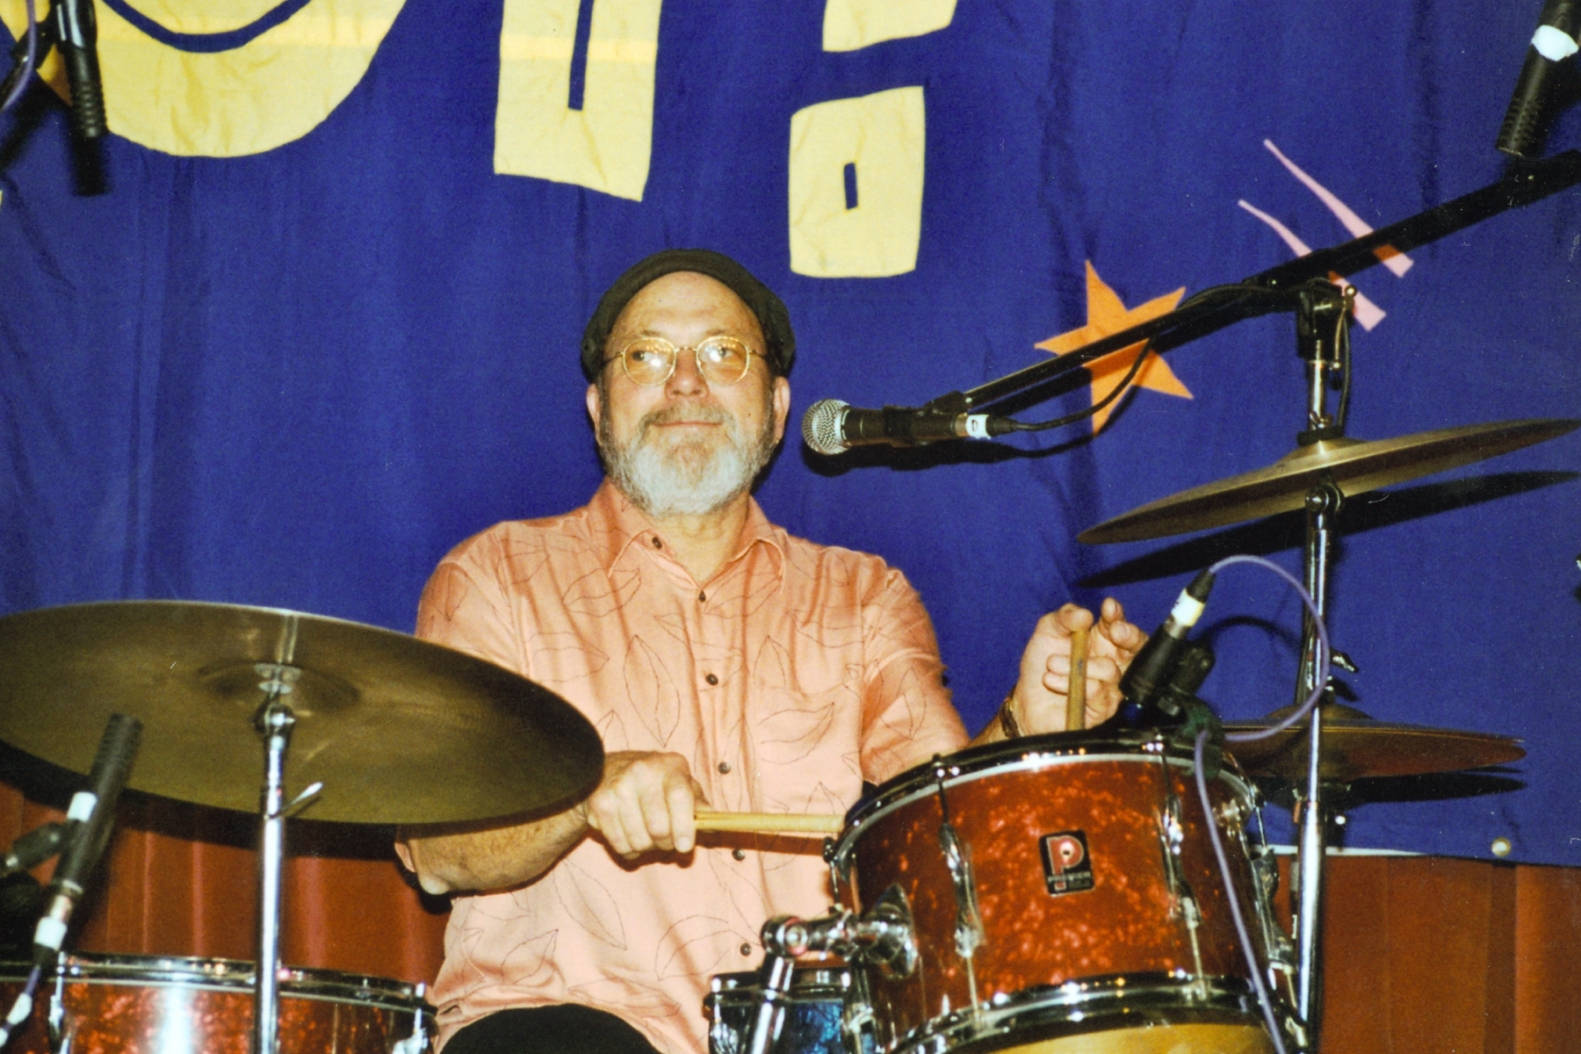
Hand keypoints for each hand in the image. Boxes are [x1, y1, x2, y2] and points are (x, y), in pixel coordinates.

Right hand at [583, 751, 707, 857]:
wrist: (609, 770)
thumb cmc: (655, 782)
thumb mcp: (681, 784)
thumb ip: (699, 804)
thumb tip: (715, 824)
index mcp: (670, 766)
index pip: (679, 796)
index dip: (684, 825)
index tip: (684, 846)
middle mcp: (642, 771)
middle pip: (658, 827)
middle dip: (665, 843)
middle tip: (665, 840)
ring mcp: (618, 787)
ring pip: (639, 841)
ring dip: (646, 848)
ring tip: (646, 834)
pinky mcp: (600, 803)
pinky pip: (620, 845)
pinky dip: (628, 849)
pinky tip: (629, 834)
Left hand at [1007, 598, 1145, 733]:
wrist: (1026, 699)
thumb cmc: (1042, 663)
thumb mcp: (1048, 631)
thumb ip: (1065, 617)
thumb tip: (1085, 614)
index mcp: (1103, 637)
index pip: (1118, 623)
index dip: (1118, 615)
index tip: (1109, 609)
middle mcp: (1112, 659)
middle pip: (1136, 646)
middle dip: (1129, 636)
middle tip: (1115, 631)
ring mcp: (1111, 685)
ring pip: (1110, 670)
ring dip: (1079, 665)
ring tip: (1051, 663)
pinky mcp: (1104, 707)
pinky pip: (1097, 692)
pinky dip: (1070, 683)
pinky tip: (1052, 680)